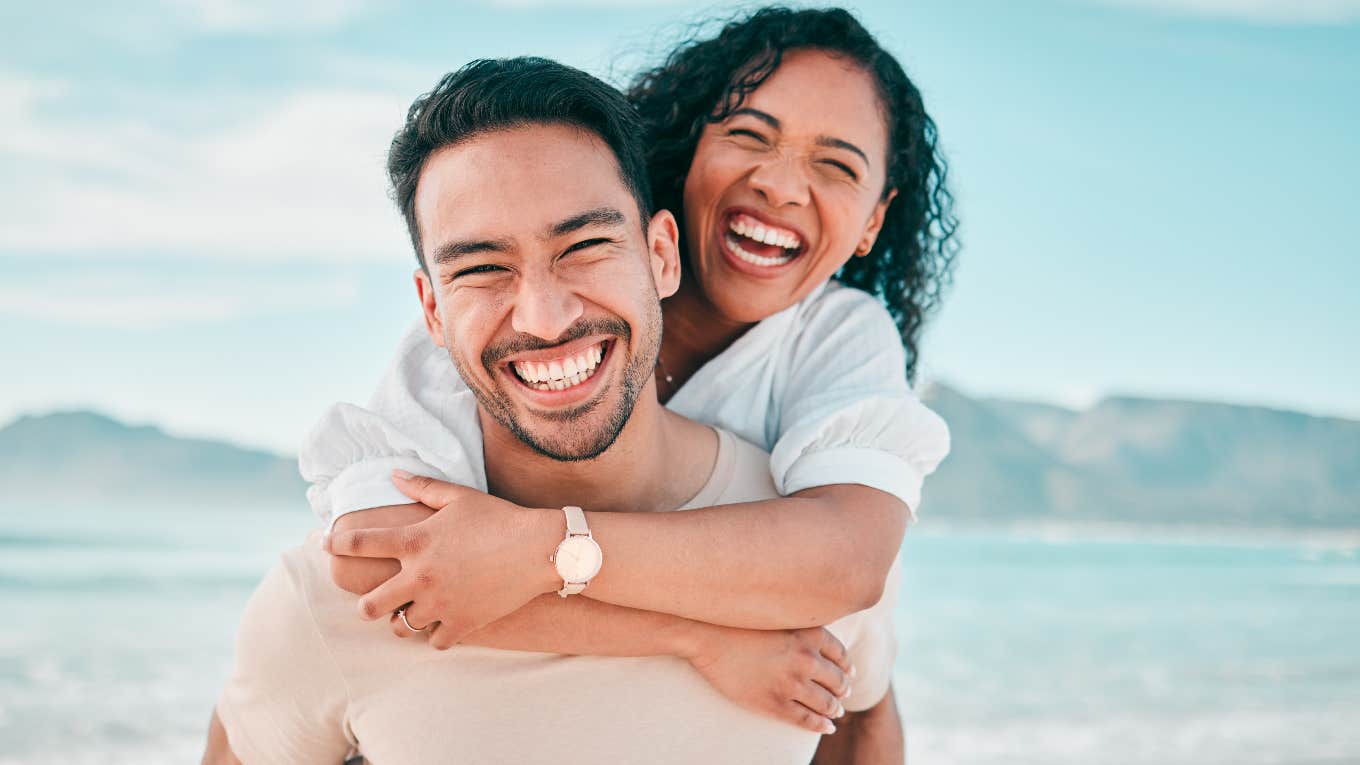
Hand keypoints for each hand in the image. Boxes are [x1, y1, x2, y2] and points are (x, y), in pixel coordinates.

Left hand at [326, 471, 559, 649]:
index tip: (326, 545)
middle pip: (368, 606)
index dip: (336, 543)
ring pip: (400, 629)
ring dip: (402, 621)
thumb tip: (393, 475)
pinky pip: (434, 642)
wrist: (540, 549)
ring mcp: (440, 604)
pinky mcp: (462, 623)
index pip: (360, 543)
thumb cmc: (499, 517)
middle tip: (374, 601)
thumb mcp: (459, 497)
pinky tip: (442, 624)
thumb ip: (422, 487)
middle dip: (366, 605)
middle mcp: (420, 577)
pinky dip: (436, 636)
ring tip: (411, 613)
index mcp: (415, 542)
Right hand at [685, 624, 853, 734]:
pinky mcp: (775, 703)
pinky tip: (827, 727)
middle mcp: (806, 659)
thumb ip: (802, 628)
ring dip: (835, 709)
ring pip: (827, 703)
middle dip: (843, 690)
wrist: (709, 635)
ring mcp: (791, 683)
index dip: (847, 668)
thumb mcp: (781, 617)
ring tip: (835, 711)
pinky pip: (807, 720)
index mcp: (810, 635)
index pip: (842, 656)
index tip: (849, 674)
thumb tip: (820, 642)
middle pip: (838, 681)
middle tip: (843, 694)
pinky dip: (822, 725)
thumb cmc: (741, 622)